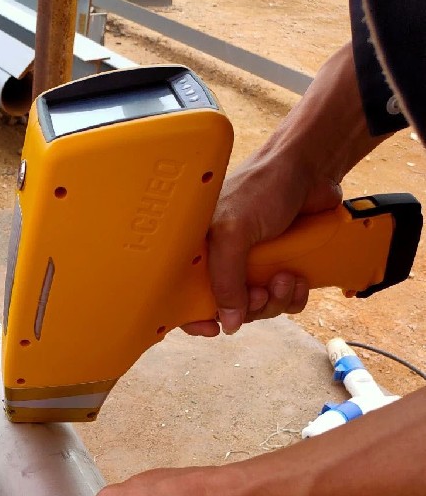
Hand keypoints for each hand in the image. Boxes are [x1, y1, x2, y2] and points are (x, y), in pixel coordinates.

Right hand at [184, 154, 342, 337]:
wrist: (311, 168)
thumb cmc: (264, 185)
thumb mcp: (234, 232)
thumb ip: (225, 279)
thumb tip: (227, 322)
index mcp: (199, 250)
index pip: (184, 295)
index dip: (194, 317)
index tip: (212, 327)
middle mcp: (222, 261)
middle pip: (226, 309)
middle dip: (249, 308)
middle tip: (261, 292)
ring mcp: (253, 266)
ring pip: (259, 308)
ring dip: (275, 301)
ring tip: (286, 277)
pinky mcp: (280, 267)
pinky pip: (284, 301)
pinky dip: (294, 296)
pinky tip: (299, 278)